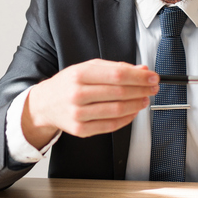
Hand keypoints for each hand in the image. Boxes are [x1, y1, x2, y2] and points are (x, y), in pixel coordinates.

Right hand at [23, 60, 158, 147]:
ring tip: (145, 100)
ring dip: (137, 105)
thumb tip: (141, 69)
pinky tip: (133, 112)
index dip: (139, 76)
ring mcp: (78, 114)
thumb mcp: (87, 68)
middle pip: (120, 92)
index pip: (117, 74)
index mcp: (80, 74)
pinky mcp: (81, 130)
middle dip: (142, 90)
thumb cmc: (67, 85)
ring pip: (117, 110)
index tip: (152, 77)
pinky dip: (127, 119)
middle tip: (152, 88)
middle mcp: (77, 94)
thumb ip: (115, 68)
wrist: (45, 104)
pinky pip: (111, 126)